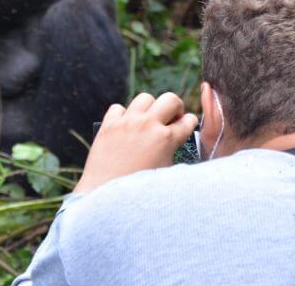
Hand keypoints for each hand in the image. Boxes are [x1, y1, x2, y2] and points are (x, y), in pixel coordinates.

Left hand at [73, 92, 197, 193]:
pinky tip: (125, 127)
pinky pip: (119, 108)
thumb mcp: (165, 174)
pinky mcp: (108, 125)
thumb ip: (173, 154)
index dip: (189, 123)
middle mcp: (148, 125)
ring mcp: (127, 122)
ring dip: (150, 108)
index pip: (188, 121)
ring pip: (145, 98)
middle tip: (170, 119)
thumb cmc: (138, 191)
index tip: (186, 124)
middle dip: (175, 108)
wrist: (104, 196)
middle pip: (170, 99)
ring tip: (147, 121)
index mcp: (166, 139)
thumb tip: (176, 142)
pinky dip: (123, 115)